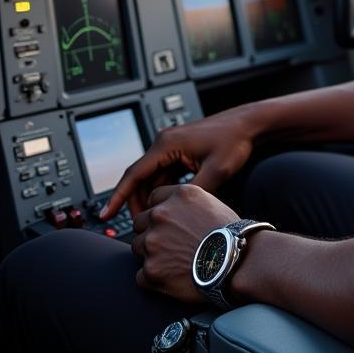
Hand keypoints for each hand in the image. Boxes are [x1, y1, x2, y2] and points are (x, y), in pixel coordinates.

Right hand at [101, 105, 261, 219]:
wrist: (248, 125)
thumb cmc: (233, 141)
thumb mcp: (215, 171)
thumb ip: (193, 193)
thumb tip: (174, 213)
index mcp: (166, 144)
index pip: (134, 174)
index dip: (118, 196)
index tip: (105, 214)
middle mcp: (164, 143)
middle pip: (140, 178)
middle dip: (136, 202)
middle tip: (138, 227)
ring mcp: (172, 147)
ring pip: (152, 178)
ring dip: (151, 198)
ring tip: (153, 221)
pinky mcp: (181, 152)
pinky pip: (164, 175)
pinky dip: (163, 191)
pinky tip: (168, 207)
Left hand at [131, 183, 239, 298]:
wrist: (238, 263)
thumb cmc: (231, 236)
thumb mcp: (211, 204)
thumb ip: (185, 203)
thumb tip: (172, 210)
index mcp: (178, 195)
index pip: (153, 199)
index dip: (160, 213)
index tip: (168, 224)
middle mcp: (161, 214)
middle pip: (140, 223)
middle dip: (152, 233)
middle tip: (172, 246)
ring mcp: (153, 242)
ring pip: (138, 248)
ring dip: (152, 255)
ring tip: (176, 262)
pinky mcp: (151, 270)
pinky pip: (141, 276)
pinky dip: (153, 279)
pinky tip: (173, 278)